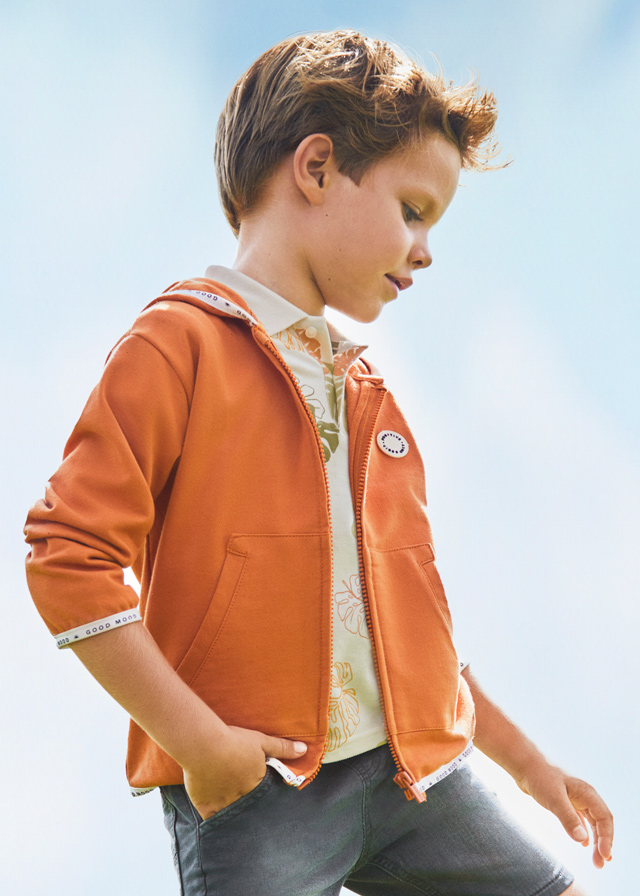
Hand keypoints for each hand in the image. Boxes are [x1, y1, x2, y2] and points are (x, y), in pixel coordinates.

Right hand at [183, 725, 306, 820]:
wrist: (204, 745)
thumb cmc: (234, 742)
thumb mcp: (262, 741)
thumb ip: (283, 748)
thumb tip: (305, 750)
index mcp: (257, 784)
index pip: (265, 795)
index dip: (264, 794)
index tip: (264, 795)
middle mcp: (242, 798)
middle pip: (250, 807)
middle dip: (251, 807)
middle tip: (251, 808)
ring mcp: (224, 804)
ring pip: (233, 815)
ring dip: (235, 814)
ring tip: (236, 820)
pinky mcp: (206, 807)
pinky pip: (212, 820)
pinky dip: (215, 821)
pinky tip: (216, 824)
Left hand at [517, 760, 612, 867]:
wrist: (523, 763)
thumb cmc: (539, 776)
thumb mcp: (554, 798)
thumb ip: (568, 818)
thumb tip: (583, 841)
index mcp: (587, 793)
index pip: (604, 818)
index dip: (607, 838)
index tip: (604, 856)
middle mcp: (584, 796)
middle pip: (600, 823)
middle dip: (603, 844)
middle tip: (600, 864)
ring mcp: (575, 798)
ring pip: (591, 822)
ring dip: (595, 841)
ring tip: (596, 859)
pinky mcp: (564, 801)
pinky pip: (581, 819)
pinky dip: (585, 832)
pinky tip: (583, 843)